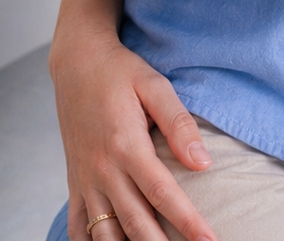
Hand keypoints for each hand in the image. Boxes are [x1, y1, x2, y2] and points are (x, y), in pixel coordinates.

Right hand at [51, 25, 216, 240]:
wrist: (76, 61)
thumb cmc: (119, 71)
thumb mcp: (153, 84)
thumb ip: (178, 123)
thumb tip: (203, 162)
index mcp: (126, 145)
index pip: (162, 193)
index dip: (187, 222)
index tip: (209, 240)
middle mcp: (103, 169)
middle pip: (136, 224)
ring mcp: (85, 180)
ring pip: (106, 235)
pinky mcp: (74, 182)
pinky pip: (79, 227)